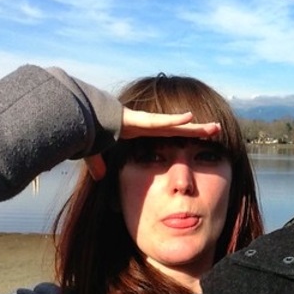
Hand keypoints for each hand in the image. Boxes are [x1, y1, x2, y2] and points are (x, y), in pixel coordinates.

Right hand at [85, 109, 220, 179]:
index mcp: (139, 132)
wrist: (76, 120)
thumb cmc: (86, 133)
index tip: (200, 139)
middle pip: (179, 129)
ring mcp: (143, 121)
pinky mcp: (137, 119)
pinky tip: (191, 117)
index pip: (169, 136)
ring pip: (175, 124)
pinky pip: (159, 121)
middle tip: (217, 131)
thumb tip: (100, 176)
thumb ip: (100, 163)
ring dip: (194, 127)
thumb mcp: (96, 153)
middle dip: (198, 131)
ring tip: (213, 127)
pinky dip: (174, 120)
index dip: (185, 137)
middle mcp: (145, 125)